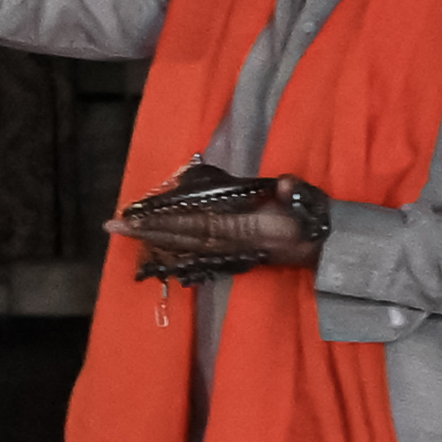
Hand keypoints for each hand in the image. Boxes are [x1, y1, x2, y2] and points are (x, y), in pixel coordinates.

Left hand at [118, 160, 326, 276]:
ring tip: (123, 232)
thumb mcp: (309, 201)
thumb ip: (296, 192)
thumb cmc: (317, 218)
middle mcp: (236, 244)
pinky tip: (151, 247)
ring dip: (154, 240)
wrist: (330, 248)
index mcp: (249, 228)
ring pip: (186, 247)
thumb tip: (285, 184)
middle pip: (184, 238)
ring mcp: (233, 253)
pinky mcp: (233, 257)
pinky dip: (172, 250)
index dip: (169, 220)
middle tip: (112, 226)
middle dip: (149, 232)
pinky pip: (196, 254)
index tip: (138, 216)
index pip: (200, 224)